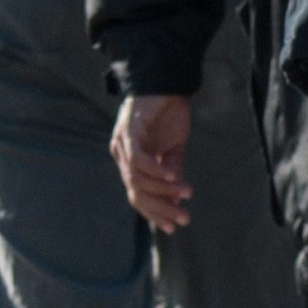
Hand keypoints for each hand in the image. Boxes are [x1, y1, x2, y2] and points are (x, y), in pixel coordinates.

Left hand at [112, 91, 193, 232]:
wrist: (167, 81)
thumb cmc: (169, 112)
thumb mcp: (173, 147)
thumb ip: (172, 171)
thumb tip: (176, 200)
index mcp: (129, 161)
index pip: (139, 195)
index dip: (156, 213)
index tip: (175, 226)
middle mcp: (121, 155)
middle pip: (136, 192)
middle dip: (160, 209)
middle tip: (183, 220)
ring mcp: (122, 143)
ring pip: (138, 179)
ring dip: (164, 190)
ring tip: (187, 194)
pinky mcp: (128, 131)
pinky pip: (139, 159)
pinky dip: (156, 170)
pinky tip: (174, 176)